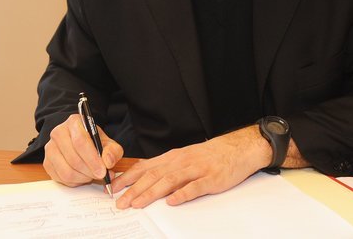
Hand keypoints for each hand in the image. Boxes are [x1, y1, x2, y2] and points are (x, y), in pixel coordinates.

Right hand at [43, 113, 122, 186]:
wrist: (81, 142)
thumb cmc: (94, 142)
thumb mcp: (108, 143)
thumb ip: (113, 151)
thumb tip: (108, 161)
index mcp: (74, 122)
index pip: (80, 141)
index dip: (92, 159)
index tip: (103, 171)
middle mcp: (58, 133)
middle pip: (73, 159)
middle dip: (90, 171)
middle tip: (101, 175)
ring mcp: (50, 148)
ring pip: (66, 171)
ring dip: (83, 178)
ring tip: (92, 175)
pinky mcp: (47, 163)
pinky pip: (61, 178)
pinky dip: (75, 182)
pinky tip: (83, 176)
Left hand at [113, 125, 270, 208]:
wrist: (238, 148)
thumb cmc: (210, 155)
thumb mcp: (185, 156)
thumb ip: (166, 167)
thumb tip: (142, 178)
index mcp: (174, 157)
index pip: (146, 167)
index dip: (128, 178)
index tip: (113, 188)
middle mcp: (182, 161)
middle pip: (154, 175)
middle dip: (135, 190)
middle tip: (120, 203)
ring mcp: (197, 169)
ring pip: (170, 181)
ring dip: (152, 193)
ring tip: (138, 204)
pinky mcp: (212, 178)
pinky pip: (195, 186)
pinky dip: (183, 194)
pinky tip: (173, 201)